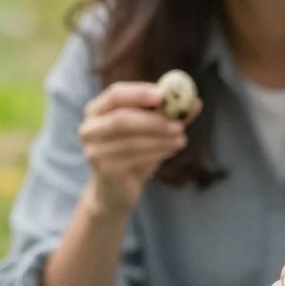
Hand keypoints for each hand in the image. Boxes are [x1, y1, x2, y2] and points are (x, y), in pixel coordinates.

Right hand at [80, 80, 196, 215]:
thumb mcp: (153, 132)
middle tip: (179, 123)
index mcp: (97, 110)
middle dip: (153, 120)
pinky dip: (156, 152)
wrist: (116, 192)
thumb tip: (195, 101)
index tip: (164, 94)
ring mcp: (94, 150)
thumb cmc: (134, 155)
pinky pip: (133, 158)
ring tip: (181, 139)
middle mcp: (89, 128)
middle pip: (121, 118)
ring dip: (160, 139)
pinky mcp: (103, 169)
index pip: (115, 94)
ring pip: (131, 140)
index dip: (139, 93)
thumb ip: (171, 116)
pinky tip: (170, 151)